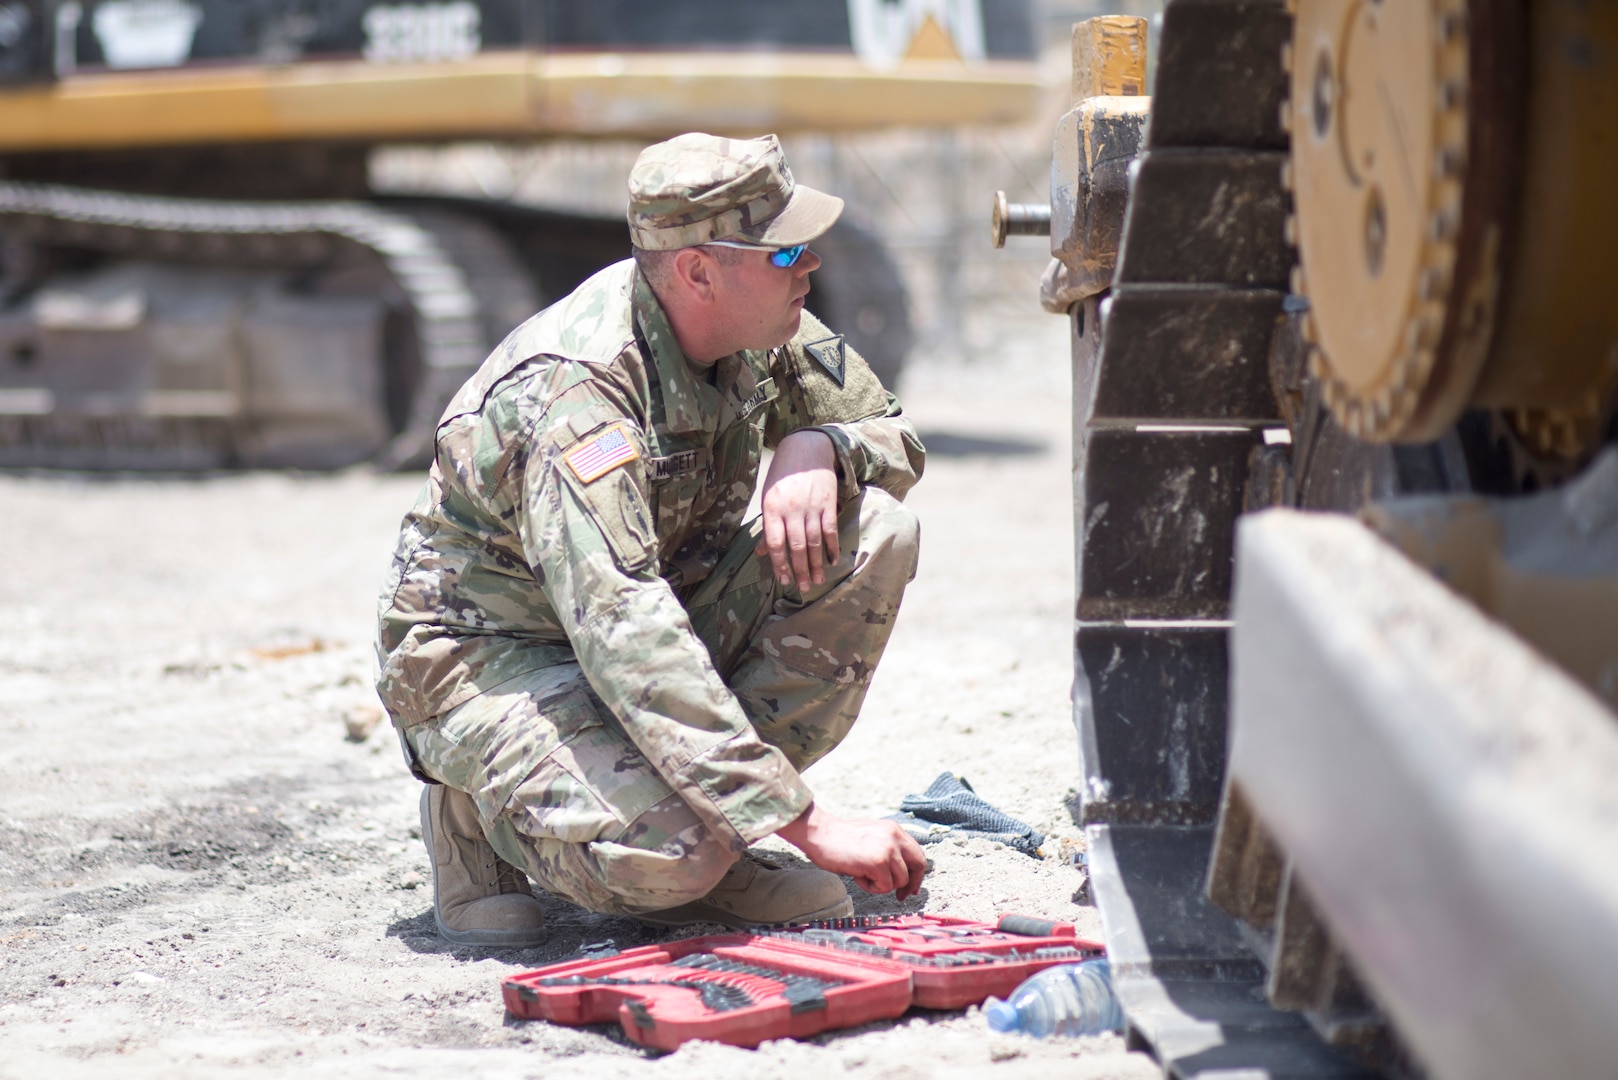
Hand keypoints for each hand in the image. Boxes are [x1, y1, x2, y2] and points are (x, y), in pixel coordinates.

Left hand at [755, 429, 839, 592]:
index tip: (784, 580)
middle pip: (796, 546)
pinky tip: (832, 561)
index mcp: (772, 508)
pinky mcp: (827, 503)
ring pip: (814, 542)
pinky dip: (831, 547)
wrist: (806, 448)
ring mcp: (811, 507)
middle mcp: (791, 509)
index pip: (776, 543)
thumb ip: (768, 526)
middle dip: (800, 570)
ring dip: (816, 563)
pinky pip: (830, 530)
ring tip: (817, 580)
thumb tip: (762, 552)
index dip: (779, 564)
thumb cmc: (783, 475)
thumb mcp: (768, 496)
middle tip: (802, 588)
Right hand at [776, 802, 927, 899]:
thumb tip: (901, 872)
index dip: (916, 873)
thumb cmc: (839, 839)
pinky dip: (871, 887)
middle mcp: (895, 837)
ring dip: (882, 885)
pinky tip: (858, 876)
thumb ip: (888, 848)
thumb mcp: (871, 836)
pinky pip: (885, 886)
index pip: (917, 853)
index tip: (911, 887)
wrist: (820, 833)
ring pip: (900, 881)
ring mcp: (888, 849)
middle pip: (919, 865)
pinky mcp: (878, 862)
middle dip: (910, 884)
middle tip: (900, 896)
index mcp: (894, 829)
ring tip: (863, 875)